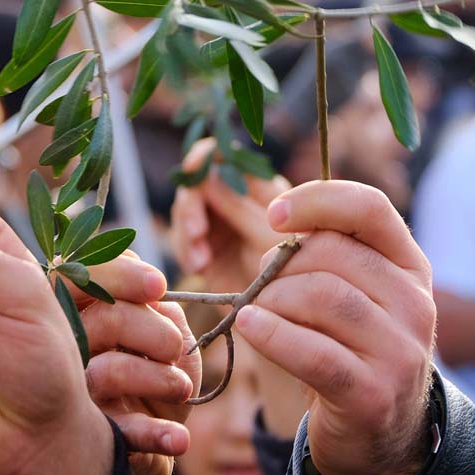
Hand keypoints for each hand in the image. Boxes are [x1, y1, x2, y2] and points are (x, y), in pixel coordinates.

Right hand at [77, 254, 200, 474]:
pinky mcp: (93, 437)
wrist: (152, 441)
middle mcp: (65, 350)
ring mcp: (75, 394)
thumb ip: (158, 306)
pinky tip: (178, 437)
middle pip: (103, 319)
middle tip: (172, 346)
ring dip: (161, 378)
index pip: (80, 277)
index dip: (119, 272)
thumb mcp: (164, 335)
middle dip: (153, 328)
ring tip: (181, 387)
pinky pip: (124, 431)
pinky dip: (156, 434)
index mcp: (78, 313)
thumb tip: (153, 290)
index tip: (157, 285)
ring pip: (111, 372)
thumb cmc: (156, 374)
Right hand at [171, 139, 291, 293]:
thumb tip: (207, 177)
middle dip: (192, 205)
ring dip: (187, 231)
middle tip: (197, 230)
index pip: (225, 158)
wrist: (285, 318)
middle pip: (197, 183)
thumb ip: (240, 208)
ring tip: (201, 260)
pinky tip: (199, 268)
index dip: (205, 156)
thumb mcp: (269, 239)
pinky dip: (186, 251)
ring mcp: (217, 224)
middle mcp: (234, 201)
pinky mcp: (204, 249)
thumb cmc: (292, 276)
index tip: (192, 167)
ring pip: (185, 210)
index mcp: (257, 187)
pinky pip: (182, 240)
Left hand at [234, 180, 435, 474]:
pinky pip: (312, 351)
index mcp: (410, 268)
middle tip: (260, 288)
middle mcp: (415, 304)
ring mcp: (399, 352)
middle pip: (331, 253)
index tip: (274, 213)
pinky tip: (249, 326)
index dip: (317, 200)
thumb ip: (328, 254)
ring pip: (320, 297)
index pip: (370, 208)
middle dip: (280, 265)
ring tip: (257, 313)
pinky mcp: (371, 394)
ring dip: (271, 300)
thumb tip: (278, 213)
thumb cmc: (350, 351)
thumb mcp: (355, 296)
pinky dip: (271, 334)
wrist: (379, 440)